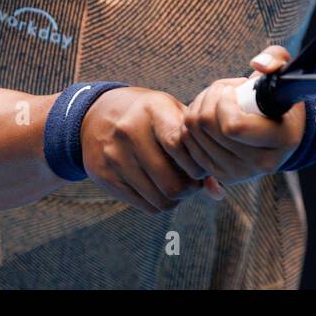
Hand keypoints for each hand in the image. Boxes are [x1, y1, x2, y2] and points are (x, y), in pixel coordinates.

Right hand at [79, 86, 224, 214]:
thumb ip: (199, 146)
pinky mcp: (104, 176)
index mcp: (153, 110)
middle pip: (173, 184)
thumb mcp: (174, 117)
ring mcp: (114, 155)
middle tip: (192, 182)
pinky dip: (159, 202)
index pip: (181, 147)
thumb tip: (217, 192)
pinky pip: (145, 205)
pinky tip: (159, 187)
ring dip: (176, 198)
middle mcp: (129, 131)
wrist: (98, 115)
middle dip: (190, 189)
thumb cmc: (151, 118)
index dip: (197, 165)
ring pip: (160, 199)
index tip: (201, 166)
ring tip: (177, 184)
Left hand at [182, 48, 306, 185]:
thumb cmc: (280, 98)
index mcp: (281, 140)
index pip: (233, 126)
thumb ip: (275, 59)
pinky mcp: (221, 175)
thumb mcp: (284, 73)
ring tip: (216, 101)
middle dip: (209, 99)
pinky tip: (207, 115)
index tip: (233, 90)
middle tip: (222, 90)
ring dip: (198, 109)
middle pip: (209, 129)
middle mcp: (260, 164)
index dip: (225, 102)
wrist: (281, 131)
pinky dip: (191, 125)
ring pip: (194, 135)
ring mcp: (239, 173)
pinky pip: (188, 145)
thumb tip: (257, 65)